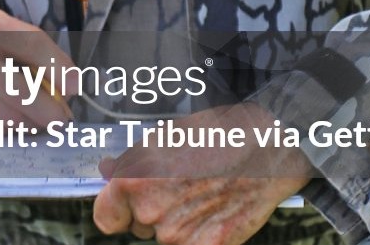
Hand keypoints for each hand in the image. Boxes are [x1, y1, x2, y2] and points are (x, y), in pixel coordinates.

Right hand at [0, 1, 75, 127]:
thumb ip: (19, 43)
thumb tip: (60, 79)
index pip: (32, 44)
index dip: (59, 68)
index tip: (74, 86)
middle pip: (25, 92)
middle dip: (51, 112)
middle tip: (61, 118)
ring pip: (9, 119)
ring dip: (29, 125)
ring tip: (33, 120)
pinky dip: (3, 130)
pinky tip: (3, 121)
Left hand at [93, 103, 313, 244]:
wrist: (264, 149)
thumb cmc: (215, 134)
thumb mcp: (166, 135)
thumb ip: (133, 160)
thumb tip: (107, 170)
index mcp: (136, 180)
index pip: (105, 216)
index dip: (115, 208)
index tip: (124, 204)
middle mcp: (152, 213)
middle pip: (139, 224)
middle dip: (151, 209)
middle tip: (178, 186)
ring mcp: (178, 236)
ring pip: (166, 235)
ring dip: (177, 221)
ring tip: (201, 193)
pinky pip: (191, 244)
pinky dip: (199, 234)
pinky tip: (214, 210)